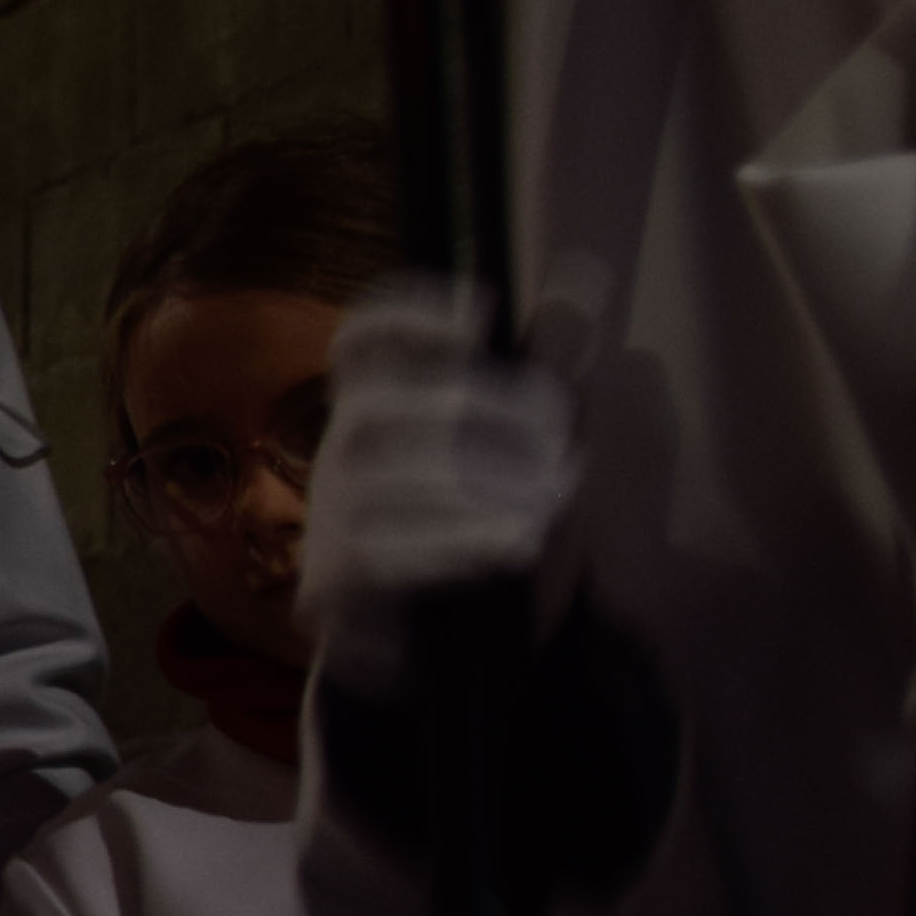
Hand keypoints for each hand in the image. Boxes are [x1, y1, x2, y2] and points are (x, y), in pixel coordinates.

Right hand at [298, 277, 580, 703]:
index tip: (476, 317)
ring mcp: (331, 516)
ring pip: (383, 480)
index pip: (362, 339)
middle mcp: (344, 449)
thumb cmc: (479, 516)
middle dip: (477, 410)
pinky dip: (454, 542)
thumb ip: (549, 362)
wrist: (436, 641)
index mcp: (383, 400)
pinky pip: (378, 552)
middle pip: (379, 404)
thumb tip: (585, 274)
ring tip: (547, 501)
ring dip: (478, 486)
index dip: (406, 315)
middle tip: (560, 436)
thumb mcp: (523, 442)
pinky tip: (511, 543)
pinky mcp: (333, 583)